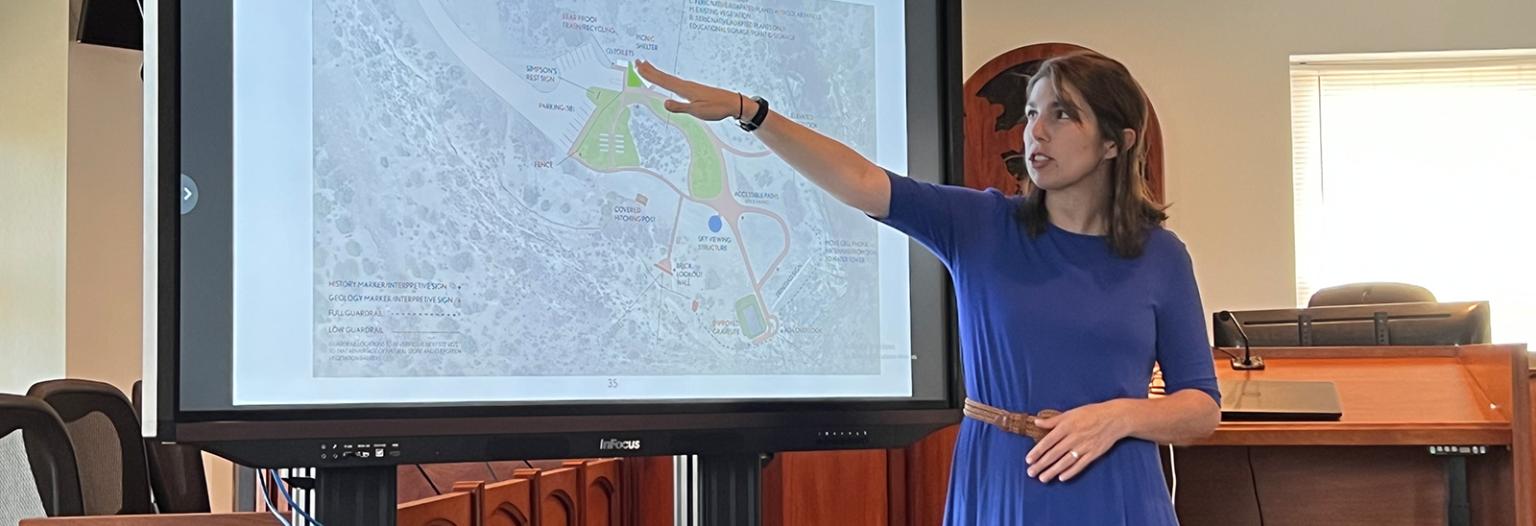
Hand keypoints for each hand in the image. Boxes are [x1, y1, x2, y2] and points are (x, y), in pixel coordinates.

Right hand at [633, 60, 748, 121]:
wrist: (732, 103)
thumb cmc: (716, 108)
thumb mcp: (698, 111)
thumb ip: (681, 107)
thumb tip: (665, 103)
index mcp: (685, 89)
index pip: (663, 81)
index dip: (650, 74)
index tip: (639, 67)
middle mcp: (686, 85)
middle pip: (664, 77)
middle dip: (650, 70)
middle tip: (638, 62)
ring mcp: (690, 86)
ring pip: (669, 79)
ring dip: (657, 73)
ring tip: (647, 67)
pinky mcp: (694, 89)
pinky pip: (675, 82)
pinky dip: (667, 79)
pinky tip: (667, 81)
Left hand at [1024, 400, 1130, 482]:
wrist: (1114, 418)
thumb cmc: (1090, 413)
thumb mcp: (1070, 413)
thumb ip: (1052, 420)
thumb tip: (1036, 422)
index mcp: (1066, 426)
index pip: (1048, 441)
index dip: (1037, 451)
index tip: (1028, 460)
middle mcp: (1074, 437)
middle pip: (1054, 453)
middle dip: (1041, 464)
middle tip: (1031, 473)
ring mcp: (1084, 447)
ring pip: (1065, 462)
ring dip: (1053, 471)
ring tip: (1042, 478)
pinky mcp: (1093, 453)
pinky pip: (1080, 465)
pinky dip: (1071, 472)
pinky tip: (1061, 478)